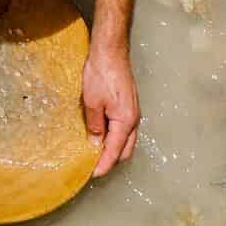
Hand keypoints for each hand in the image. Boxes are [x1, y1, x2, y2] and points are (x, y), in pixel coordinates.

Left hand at [81, 43, 138, 177]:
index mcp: (126, 121)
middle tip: (92, 165)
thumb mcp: (92, 102)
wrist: (111, 50)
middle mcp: (133, 119)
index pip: (115, 151)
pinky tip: (101, 134)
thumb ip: (95, 125)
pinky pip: (123, 129)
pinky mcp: (128, 105)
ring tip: (95, 152)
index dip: (103, 164)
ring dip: (113, 148)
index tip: (92, 174)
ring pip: (126, 139)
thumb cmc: (101, 74)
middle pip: (125, 150)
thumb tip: (95, 143)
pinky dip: (114, 136)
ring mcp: (132, 112)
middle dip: (110, 160)